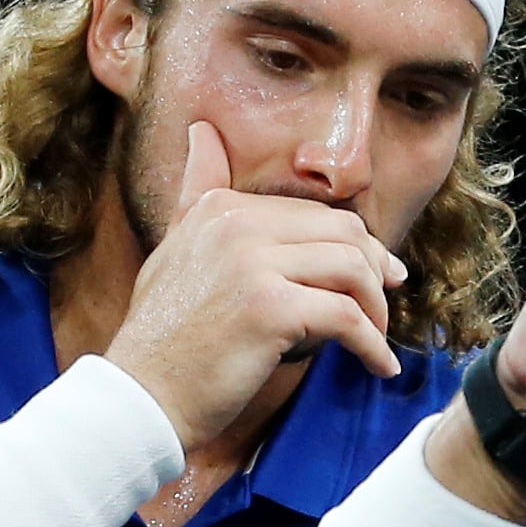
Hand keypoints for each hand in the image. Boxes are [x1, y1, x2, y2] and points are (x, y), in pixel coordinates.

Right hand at [104, 121, 411, 449]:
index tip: (379, 277)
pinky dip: (373, 345)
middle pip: (344, 233)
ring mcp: (252, 264)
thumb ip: (199, 192)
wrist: (142, 396)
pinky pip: (348, 318)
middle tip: (383, 307)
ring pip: (352, 269)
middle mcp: (236, 225)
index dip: (356, 247)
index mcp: (220, 208)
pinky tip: (379, 367)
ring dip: (376, 310)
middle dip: (375, 271)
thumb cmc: (166, 337)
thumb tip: (202, 130)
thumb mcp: (176, 249)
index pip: (316, 214)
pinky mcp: (271, 310)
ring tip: (377, 339)